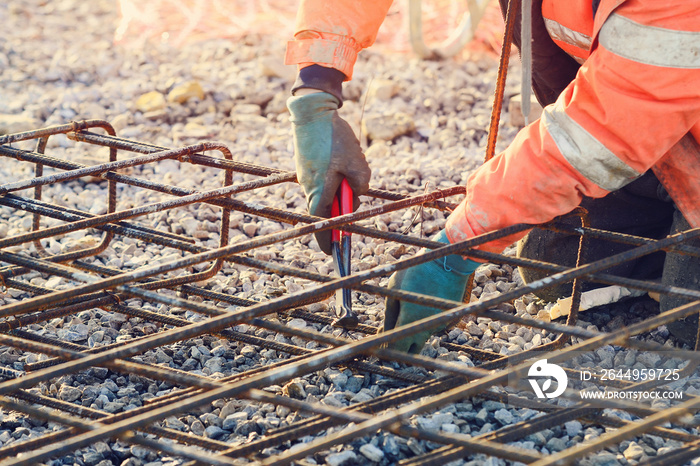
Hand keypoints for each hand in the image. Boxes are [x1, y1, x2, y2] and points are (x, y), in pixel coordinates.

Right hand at [287, 91, 370, 253]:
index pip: (321, 223)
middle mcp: (308, 186)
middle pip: (326, 207)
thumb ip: (361, 185)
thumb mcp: (358, 164)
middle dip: (343, 205)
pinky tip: (340, 157)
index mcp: (319, 190)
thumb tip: (356, 194)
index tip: (332, 252)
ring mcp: (305, 175)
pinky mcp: (306, 165)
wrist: (313, 111)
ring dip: (340, 187)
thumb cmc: (335, 138)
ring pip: (326, 192)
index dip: (327, 239)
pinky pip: (322, 179)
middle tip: (355, 192)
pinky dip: (334, 177)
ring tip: (349, 164)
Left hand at [384, 230, 479, 352]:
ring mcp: (439, 323)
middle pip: (412, 351)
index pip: (396, 348)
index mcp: (410, 320)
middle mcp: (427, 327)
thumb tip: (383, 332)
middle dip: (400, 347)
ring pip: (422, 337)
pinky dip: (423, 322)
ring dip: (412, 332)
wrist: (448, 261)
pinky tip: (419, 306)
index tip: (381, 340)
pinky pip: (431, 326)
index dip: (387, 348)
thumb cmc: (416, 271)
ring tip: (404, 312)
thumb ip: (389, 314)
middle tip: (391, 333)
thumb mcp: (394, 289)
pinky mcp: (447, 318)